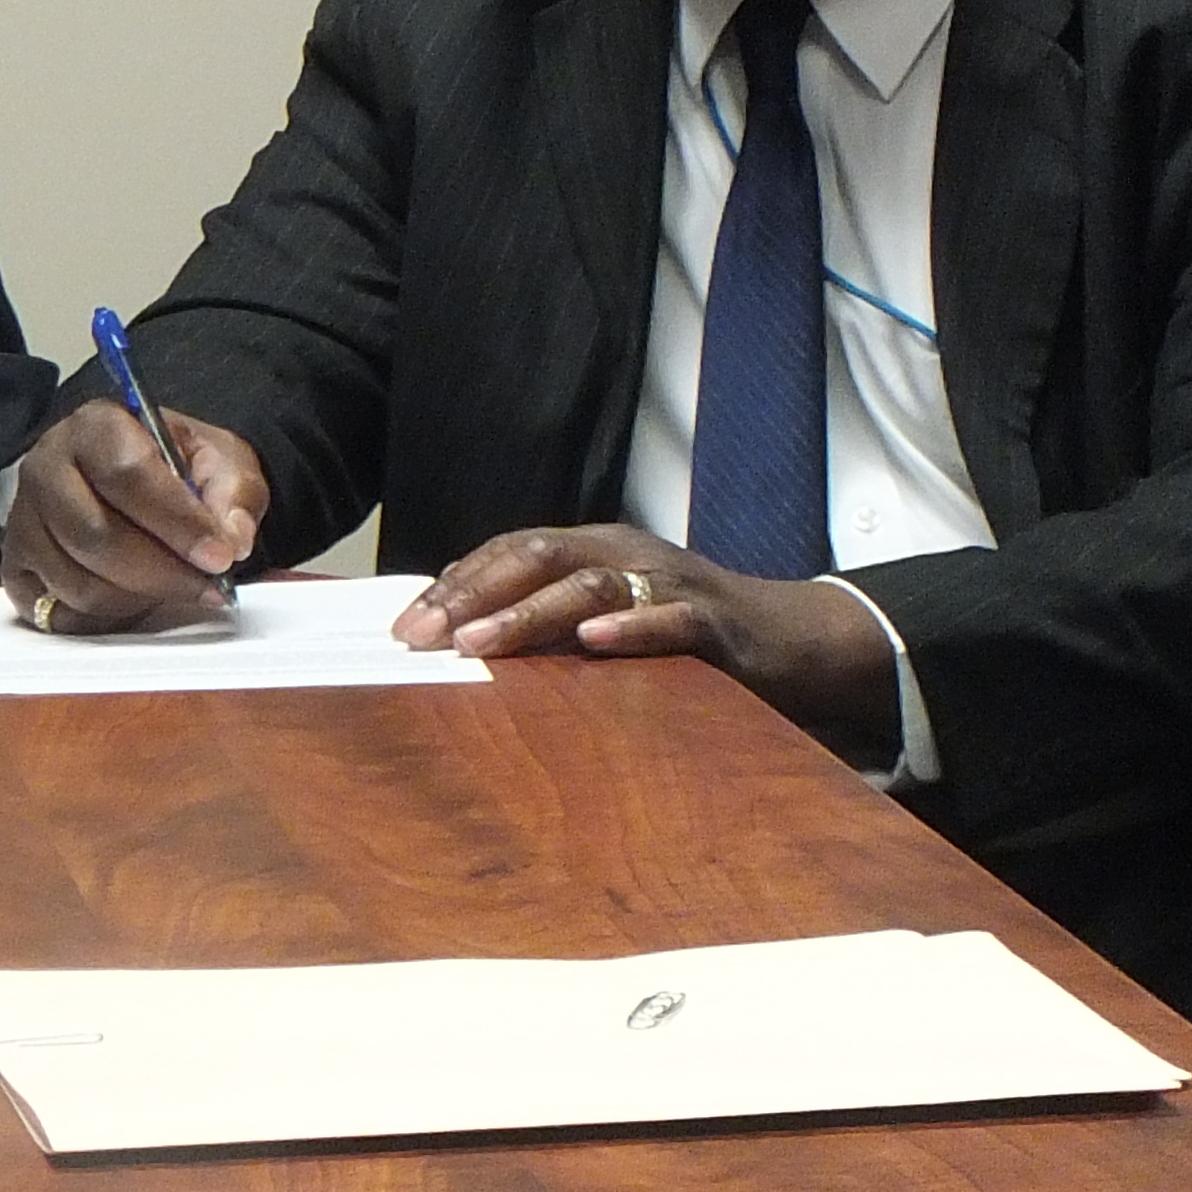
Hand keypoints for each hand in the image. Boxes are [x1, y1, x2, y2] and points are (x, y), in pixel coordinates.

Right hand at [0, 401, 266, 633]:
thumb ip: (233, 494)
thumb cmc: (168, 467)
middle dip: (162, 572)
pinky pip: (59, 613)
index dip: (177, 521)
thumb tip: (231, 540)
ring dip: (140, 599)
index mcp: (94, 427)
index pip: (127, 475)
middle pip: (96, 536)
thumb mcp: (217, 460)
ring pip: (79, 583)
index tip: (219, 556)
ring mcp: (23, 522)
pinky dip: (108, 619)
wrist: (120, 476)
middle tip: (209, 588)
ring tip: (177, 590)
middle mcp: (45, 469)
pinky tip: (139, 601)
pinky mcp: (15, 569)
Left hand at [394, 528, 901, 765]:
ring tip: (478, 643)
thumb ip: (543, 620)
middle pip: (537, 558)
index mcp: (592, 548)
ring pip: (590, 586)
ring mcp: (670, 583)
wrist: (789, 638)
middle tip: (422, 637)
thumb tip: (456, 641)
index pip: (509, 551)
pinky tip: (592, 643)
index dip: (454, 584)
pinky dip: (630, 629)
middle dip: (472, 596)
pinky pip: (670, 619)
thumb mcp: (604, 617)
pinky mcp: (713, 622)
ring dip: (528, 615)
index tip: (402, 627)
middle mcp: (625, 553)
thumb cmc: (680, 632)